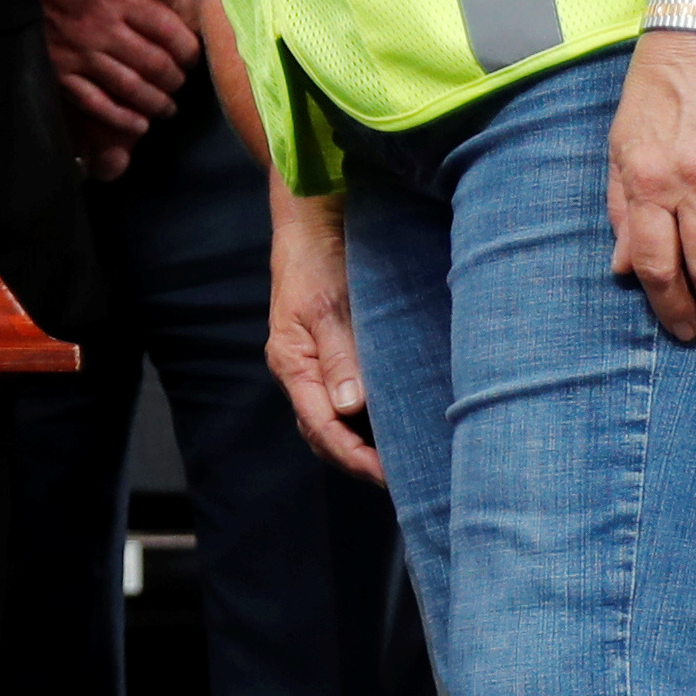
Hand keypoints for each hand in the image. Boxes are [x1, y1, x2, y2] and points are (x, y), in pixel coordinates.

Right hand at [32, 0, 200, 173]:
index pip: (168, 30)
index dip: (188, 50)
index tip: (193, 57)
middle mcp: (104, 30)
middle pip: (155, 64)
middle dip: (176, 79)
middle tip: (180, 83)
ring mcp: (82, 56)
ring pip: (131, 88)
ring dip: (157, 103)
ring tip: (167, 108)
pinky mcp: (63, 75)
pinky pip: (98, 103)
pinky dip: (122, 119)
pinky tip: (139, 125)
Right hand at [265, 184, 378, 481]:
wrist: (311, 217)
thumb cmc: (316, 256)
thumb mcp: (328, 304)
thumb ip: (339, 355)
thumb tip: (348, 407)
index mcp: (292, 363)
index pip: (320, 427)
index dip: (353, 457)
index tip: (388, 475)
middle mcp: (301, 369)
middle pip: (323, 433)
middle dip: (357, 460)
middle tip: (403, 478)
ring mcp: (314, 361)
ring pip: (333, 418)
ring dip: (363, 442)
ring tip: (402, 458)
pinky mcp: (331, 349)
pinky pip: (344, 396)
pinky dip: (366, 417)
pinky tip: (393, 419)